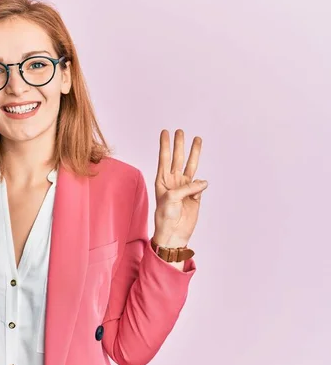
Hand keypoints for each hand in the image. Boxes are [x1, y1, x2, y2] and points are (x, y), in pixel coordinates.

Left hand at [152, 129, 207, 247]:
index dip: (165, 145)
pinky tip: (200, 188)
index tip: (165, 132)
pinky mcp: (195, 196)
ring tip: (197, 139)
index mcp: (162, 180)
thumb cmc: (165, 216)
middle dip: (179, 145)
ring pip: (191, 166)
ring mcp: (185, 187)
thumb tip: (203, 182)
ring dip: (194, 153)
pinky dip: (201, 186)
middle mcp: (173, 181)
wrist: (173, 233)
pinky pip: (200, 186)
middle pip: (177, 158)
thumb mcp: (171, 198)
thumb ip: (187, 187)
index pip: (164, 158)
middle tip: (180, 131)